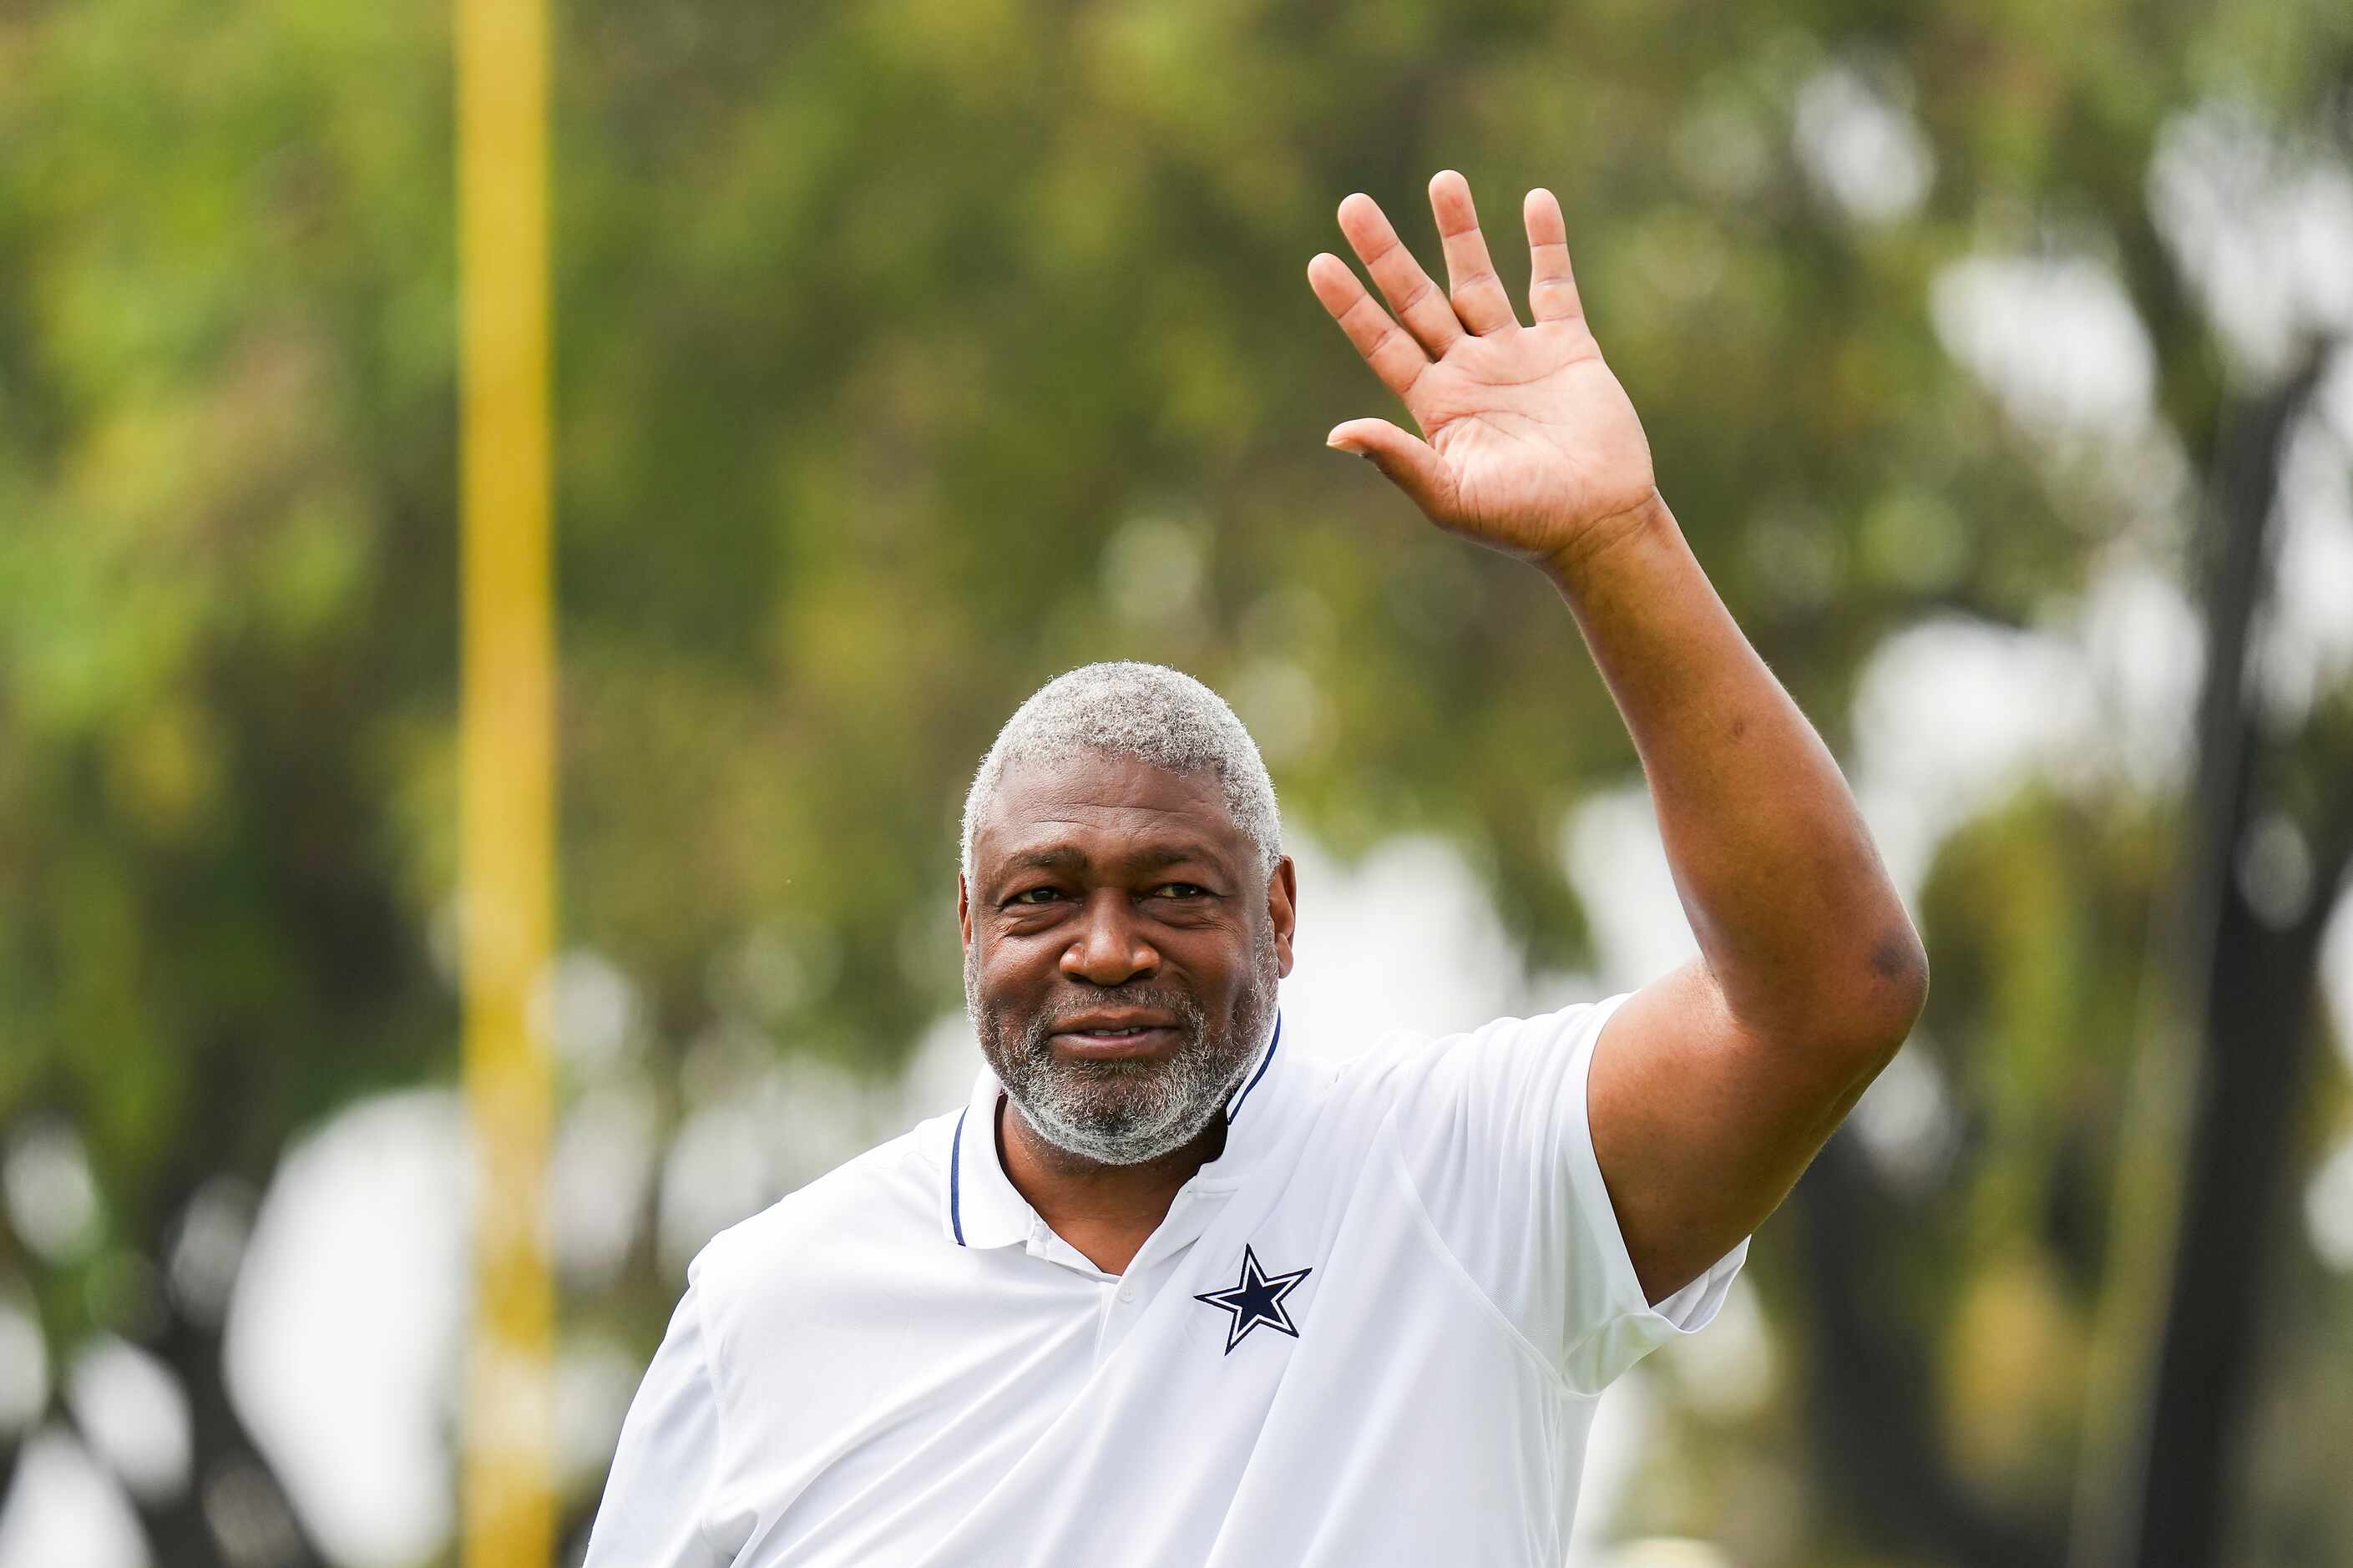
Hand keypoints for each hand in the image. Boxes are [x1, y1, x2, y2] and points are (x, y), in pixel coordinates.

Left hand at [1308, 172, 1659, 574]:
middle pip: (1417, 298)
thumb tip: (1336, 434)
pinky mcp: (1569, 348)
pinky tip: (1535, 201)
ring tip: (1443, 179)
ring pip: (1478, 280)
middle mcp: (1468, 371)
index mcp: (1435, 404)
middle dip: (1386, 253)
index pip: (1382, 341)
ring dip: (1459, 232)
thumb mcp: (1451, 496)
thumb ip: (1398, 460)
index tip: (1319, 261)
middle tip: (1352, 204)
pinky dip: (1546, 244)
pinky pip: (1553, 285)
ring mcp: (1516, 355)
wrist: (1598, 525)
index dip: (1351, 304)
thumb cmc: (1522, 523)